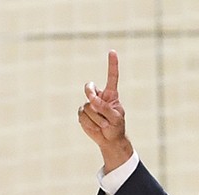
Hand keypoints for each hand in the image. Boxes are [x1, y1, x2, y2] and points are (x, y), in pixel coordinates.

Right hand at [78, 50, 131, 169]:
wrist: (110, 140)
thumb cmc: (116, 127)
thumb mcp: (116, 118)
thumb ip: (105, 108)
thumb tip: (92, 101)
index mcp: (111, 95)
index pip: (112, 77)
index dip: (112, 65)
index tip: (112, 51)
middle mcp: (99, 97)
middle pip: (89, 88)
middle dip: (90, 94)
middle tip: (94, 103)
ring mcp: (89, 105)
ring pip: (87, 106)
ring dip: (97, 118)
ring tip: (104, 125)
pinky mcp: (82, 114)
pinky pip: (83, 116)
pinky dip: (90, 124)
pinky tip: (96, 128)